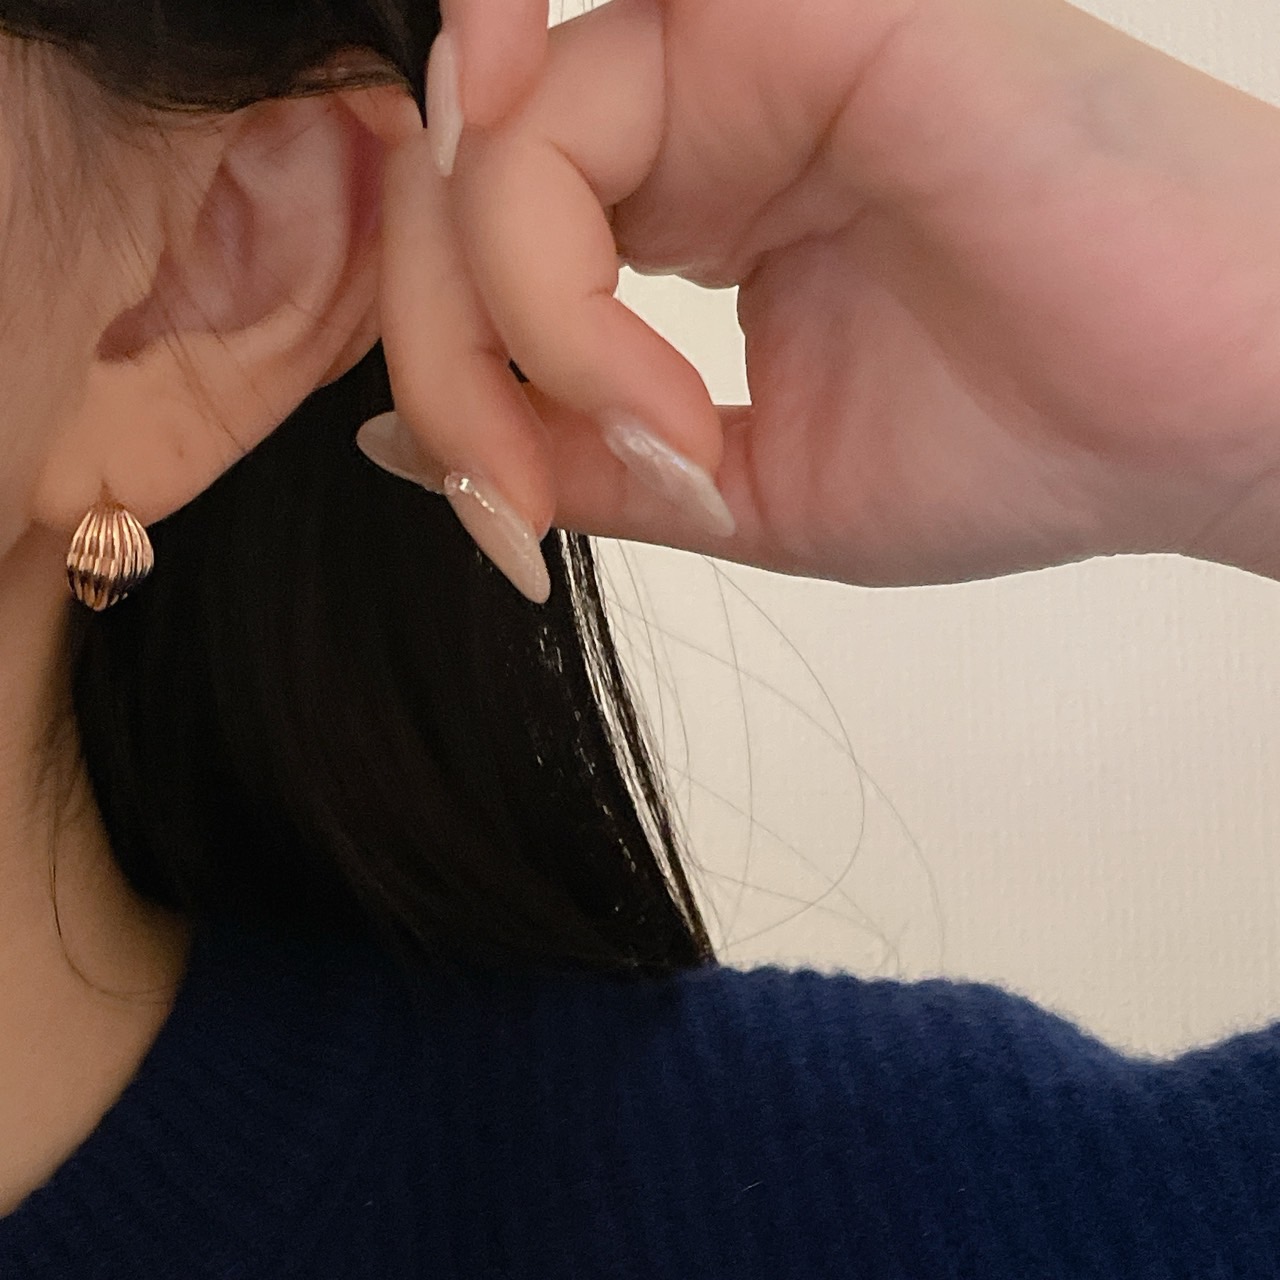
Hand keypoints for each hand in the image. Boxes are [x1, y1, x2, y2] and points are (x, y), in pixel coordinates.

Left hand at [361, 0, 1279, 600]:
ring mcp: (737, 43)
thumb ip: (578, 456)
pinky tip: (639, 389)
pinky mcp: (789, 13)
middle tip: (516, 509)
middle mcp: (699, 103)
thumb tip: (404, 453)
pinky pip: (560, 115)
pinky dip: (550, 275)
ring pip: (484, 154)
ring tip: (652, 453)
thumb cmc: (1019, 446)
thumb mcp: (747, 490)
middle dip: (445, 371)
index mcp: (693, 197)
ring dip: (506, 339)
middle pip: (453, 199)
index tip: (510, 529)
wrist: (1203, 414)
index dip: (454, 391)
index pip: (486, 255)